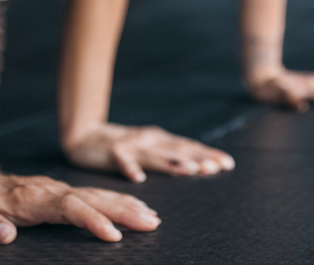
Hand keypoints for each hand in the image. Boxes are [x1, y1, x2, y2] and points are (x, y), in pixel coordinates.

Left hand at [0, 164, 159, 243]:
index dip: (91, 221)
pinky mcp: (54, 194)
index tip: (113, 235)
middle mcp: (46, 191)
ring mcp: (52, 190)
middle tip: (151, 222)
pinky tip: (127, 207)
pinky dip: (111, 201)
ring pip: (94, 195)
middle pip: (90, 198)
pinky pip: (88, 197)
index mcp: (29, 198)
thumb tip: (5, 233)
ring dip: (123, 204)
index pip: (67, 208)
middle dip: (122, 209)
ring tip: (149, 215)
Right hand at [64, 122, 234, 183]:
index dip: (207, 154)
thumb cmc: (122, 146)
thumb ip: (170, 157)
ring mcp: (132, 144)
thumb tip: (199, 165)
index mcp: (160, 140)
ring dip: (172, 163)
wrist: (86, 136)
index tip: (227, 163)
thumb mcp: (149, 150)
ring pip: (154, 154)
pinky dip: (130, 168)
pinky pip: (122, 161)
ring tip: (190, 170)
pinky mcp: (113, 151)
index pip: (188, 147)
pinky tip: (138, 178)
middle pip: (176, 150)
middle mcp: (150, 140)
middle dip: (197, 158)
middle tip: (215, 167)